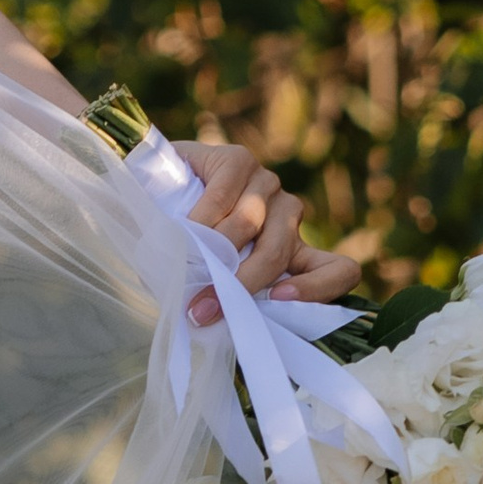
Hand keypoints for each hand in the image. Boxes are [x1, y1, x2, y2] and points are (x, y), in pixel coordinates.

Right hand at [171, 138, 361, 327]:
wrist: (144, 188)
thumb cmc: (179, 243)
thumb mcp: (208, 275)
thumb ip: (222, 294)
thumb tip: (208, 322)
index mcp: (290, 248)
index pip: (338, 270)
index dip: (320, 289)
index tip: (280, 300)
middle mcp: (286, 215)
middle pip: (278, 251)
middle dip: (239, 284)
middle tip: (202, 309)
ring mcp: (266, 185)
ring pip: (249, 224)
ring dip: (212, 251)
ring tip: (184, 268)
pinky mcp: (240, 161)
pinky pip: (224, 197)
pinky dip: (201, 219)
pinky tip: (183, 229)